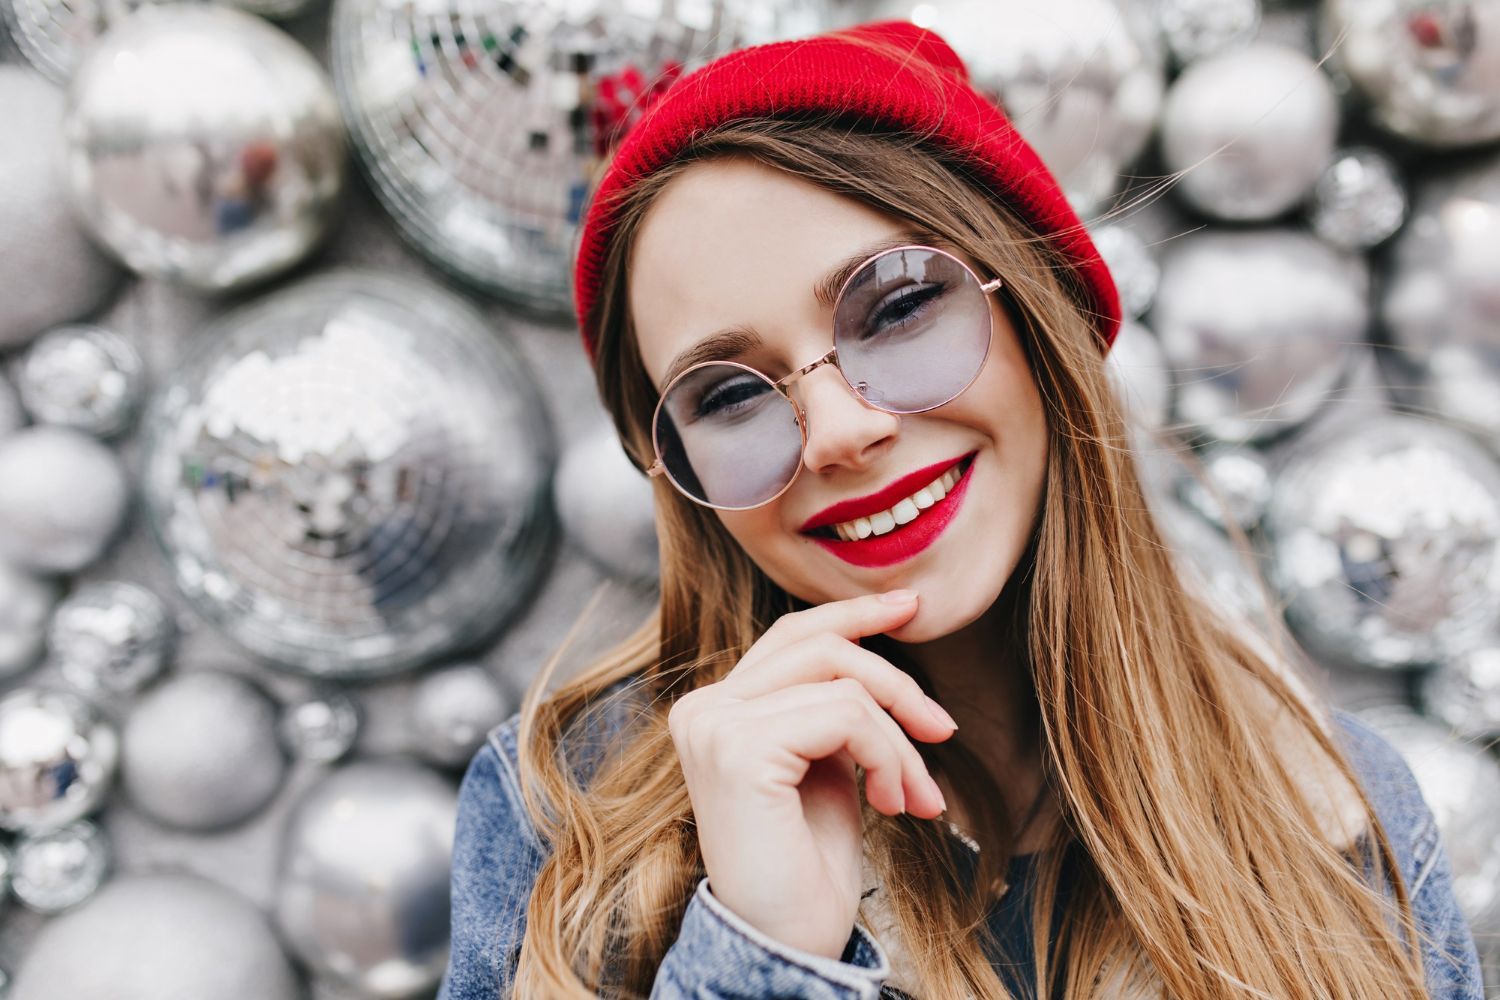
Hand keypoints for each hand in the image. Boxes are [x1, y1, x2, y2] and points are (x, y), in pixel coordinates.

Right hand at [665, 590, 957, 961]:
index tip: (911, 605)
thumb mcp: (825, 766)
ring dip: (899, 741)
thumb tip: (876, 648)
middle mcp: (703, 709)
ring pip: (843, 684)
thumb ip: (830, 708)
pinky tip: (892, 805)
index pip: (791, 637)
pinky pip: (845, 716)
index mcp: (716, 709)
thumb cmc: (809, 865)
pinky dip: (887, 755)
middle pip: (819, 645)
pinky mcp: (739, 750)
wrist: (788, 941)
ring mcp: (715, 726)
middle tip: (944, 730)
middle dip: (896, 682)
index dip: (852, 615)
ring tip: (916, 796)